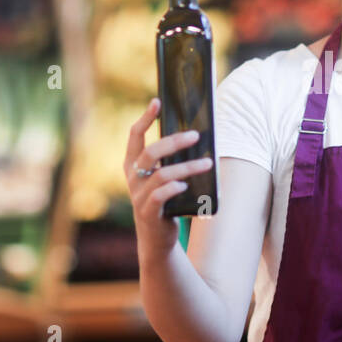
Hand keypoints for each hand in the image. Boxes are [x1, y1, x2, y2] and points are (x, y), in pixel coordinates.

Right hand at [124, 97, 213, 260]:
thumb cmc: (164, 202)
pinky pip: (159, 196)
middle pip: (150, 152)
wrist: (156, 239)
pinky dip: (173, 188)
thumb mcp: (162, 179)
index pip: (135, 136)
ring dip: (187, 167)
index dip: (145, 118)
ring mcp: (139, 196)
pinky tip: (186, 185)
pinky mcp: (149, 213)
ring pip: (161, 174)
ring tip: (207, 163)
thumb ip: (170, 161)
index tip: (157, 102)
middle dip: (174, 141)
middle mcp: (133, 178)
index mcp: (133, 165)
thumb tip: (195, 137)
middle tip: (196, 135)